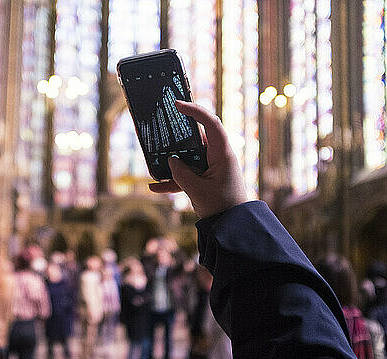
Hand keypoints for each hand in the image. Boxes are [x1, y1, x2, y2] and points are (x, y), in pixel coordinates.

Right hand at [149, 100, 247, 218]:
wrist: (233, 226)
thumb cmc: (221, 206)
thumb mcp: (197, 190)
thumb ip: (181, 173)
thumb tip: (171, 160)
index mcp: (222, 154)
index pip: (210, 123)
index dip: (195, 111)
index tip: (177, 104)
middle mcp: (217, 157)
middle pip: (195, 138)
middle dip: (177, 135)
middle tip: (161, 127)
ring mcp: (211, 168)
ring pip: (188, 157)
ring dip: (171, 162)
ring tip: (153, 163)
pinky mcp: (205, 180)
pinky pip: (187, 175)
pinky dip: (172, 180)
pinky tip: (155, 187)